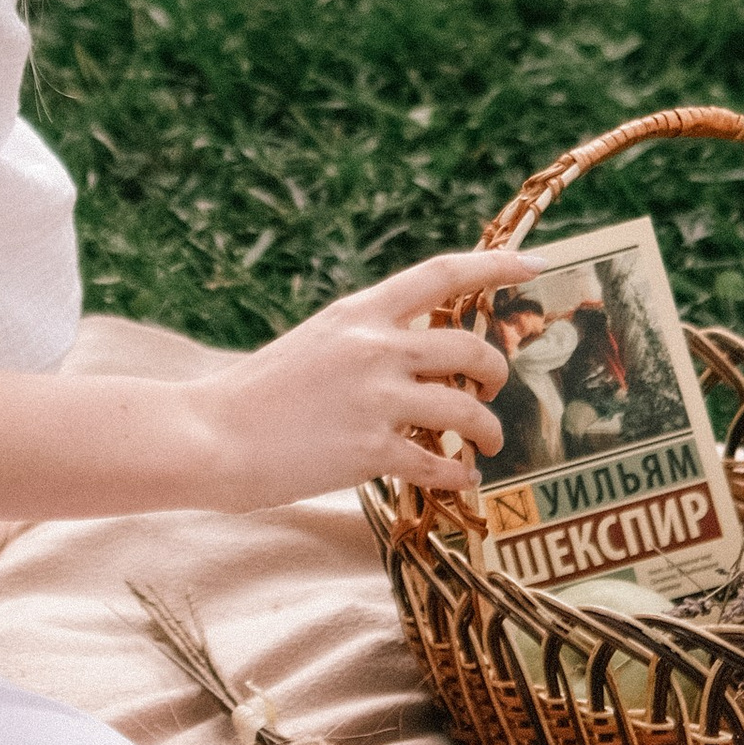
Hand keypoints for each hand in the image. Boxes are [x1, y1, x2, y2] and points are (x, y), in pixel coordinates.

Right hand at [189, 249, 514, 511]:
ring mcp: (375, 399)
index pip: (442, 274)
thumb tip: (417, 356)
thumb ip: (365, 342)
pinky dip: (459, 475)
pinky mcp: (370, 450)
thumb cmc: (255, 396)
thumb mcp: (314, 344)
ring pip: (466, 410)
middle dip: (496, 372)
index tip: (536, 264)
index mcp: (358, 313)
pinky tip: (460, 480)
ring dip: (488, 430)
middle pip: (471, 349)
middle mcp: (374, 348)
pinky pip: (439, 464)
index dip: (496, 264)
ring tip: (486, 445)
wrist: (208, 436)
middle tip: (493, 390)